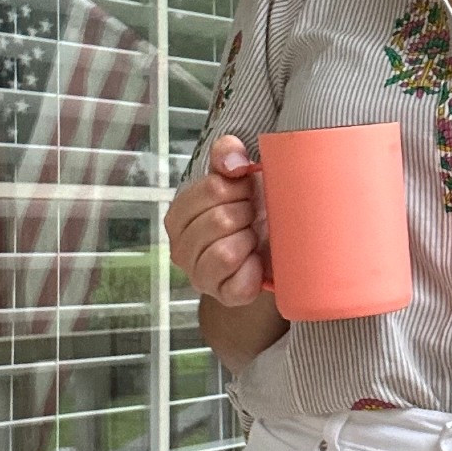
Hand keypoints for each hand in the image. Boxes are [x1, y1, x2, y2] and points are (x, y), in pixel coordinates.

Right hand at [163, 135, 270, 304]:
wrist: (272, 251)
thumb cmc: (252, 212)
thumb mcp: (239, 177)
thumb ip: (228, 155)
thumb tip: (233, 165)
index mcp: (179, 215)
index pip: (213, 188)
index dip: (240, 187)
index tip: (247, 192)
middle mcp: (180, 247)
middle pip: (220, 220)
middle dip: (247, 214)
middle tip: (253, 218)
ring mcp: (199, 275)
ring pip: (225, 253)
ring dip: (249, 242)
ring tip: (252, 239)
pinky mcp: (222, 296)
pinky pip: (239, 283)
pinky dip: (254, 271)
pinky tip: (256, 262)